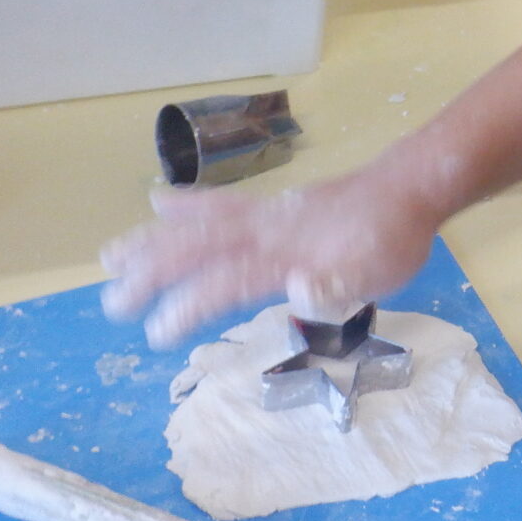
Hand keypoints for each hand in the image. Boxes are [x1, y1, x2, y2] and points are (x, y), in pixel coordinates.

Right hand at [99, 173, 437, 348]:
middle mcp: (266, 230)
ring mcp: (266, 214)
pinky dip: (187, 204)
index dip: (191, 305)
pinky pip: (220, 204)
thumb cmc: (393, 238)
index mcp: (287, 254)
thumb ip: (336, 285)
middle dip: (152, 274)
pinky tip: (159, 203)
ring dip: (153, 240)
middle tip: (113, 303)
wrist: (411, 187)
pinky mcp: (273, 207)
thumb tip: (299, 290)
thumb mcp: (376, 271)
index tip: (156, 333)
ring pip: (198, 224)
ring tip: (110, 255)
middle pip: (197, 248)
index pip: (227, 281)